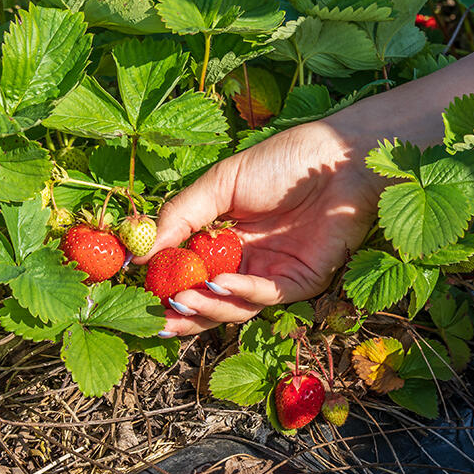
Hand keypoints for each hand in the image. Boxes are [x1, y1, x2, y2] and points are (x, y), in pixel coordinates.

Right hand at [143, 123, 382, 336]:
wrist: (338, 157)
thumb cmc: (281, 163)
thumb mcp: (220, 184)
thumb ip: (180, 217)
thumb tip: (136, 256)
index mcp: (225, 240)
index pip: (189, 274)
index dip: (165, 287)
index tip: (138, 294)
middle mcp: (247, 263)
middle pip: (210, 301)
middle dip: (182, 313)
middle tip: (156, 316)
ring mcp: (274, 274)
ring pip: (235, 307)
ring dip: (207, 307)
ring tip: (182, 300)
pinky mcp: (302, 281)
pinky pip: (266, 296)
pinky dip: (241, 293)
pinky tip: (219, 284)